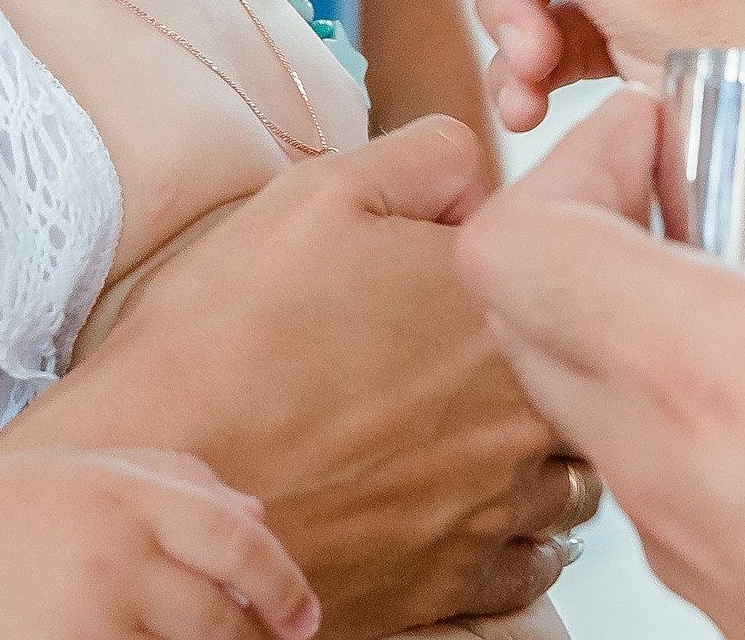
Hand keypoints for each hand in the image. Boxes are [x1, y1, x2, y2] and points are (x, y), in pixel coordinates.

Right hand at [0, 118, 602, 638]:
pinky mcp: (457, 585)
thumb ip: (431, 158)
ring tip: (467, 425)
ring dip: (539, 446)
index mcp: (503, 307)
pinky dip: (511, 533)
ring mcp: (495, 506)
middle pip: (592, 373)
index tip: (525, 250)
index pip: (592, 258)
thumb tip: (487, 175)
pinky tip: (457, 498)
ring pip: (574, 471)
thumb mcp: (320, 193)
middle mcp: (521, 412)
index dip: (554, 248)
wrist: (152, 476)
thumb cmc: (223, 334)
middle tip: (478, 347)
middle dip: (555, 353)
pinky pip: (533, 560)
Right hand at [0, 439, 312, 639]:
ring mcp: (84, 621)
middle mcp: (115, 556)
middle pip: (221, 615)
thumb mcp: (81, 472)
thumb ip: (174, 482)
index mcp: (127, 497)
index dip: (284, 586)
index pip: (239, 543)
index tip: (303, 618)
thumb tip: (258, 520)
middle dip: (254, 639)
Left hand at [455, 90, 744, 639]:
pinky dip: (676, 385)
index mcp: (711, 370)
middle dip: (593, 218)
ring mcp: (675, 526)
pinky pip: (642, 451)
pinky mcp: (710, 573)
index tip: (660, 131)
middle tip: (707, 188)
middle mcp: (662, 454)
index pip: (517, 246)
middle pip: (524, 306)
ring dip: (636, 303)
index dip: (571, 162)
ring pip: (579, 381)